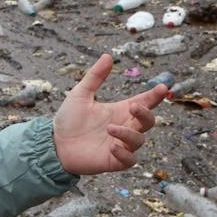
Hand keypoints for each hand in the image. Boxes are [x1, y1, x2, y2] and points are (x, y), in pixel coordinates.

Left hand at [53, 54, 168, 174]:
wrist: (54, 143)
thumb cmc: (68, 120)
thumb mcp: (80, 94)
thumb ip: (95, 76)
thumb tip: (108, 56)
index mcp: (120, 111)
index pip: (144, 102)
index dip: (154, 95)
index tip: (162, 87)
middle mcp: (124, 127)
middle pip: (148, 121)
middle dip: (145, 114)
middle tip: (134, 106)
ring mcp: (121, 145)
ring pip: (139, 140)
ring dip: (128, 134)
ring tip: (110, 128)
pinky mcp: (114, 161)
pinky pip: (129, 160)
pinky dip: (124, 154)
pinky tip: (112, 147)